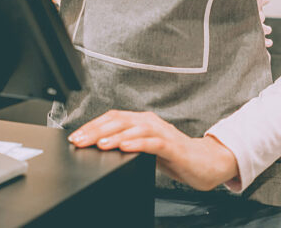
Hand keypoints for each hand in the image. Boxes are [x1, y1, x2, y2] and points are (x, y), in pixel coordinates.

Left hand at [67, 110, 239, 190]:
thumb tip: (100, 148)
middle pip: (120, 120)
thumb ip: (128, 145)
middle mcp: (151, 122)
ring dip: (115, 135)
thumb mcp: (145, 150)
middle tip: (79, 140)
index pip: (113, 118)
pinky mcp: (173, 146)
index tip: (75, 137)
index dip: (93, 126)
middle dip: (97, 130)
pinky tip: (125, 147)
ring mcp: (162, 133)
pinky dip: (138, 143)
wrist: (205, 163)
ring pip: (134, 129)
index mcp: (142, 121)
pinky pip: (153, 142)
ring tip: (99, 144)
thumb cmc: (174, 157)